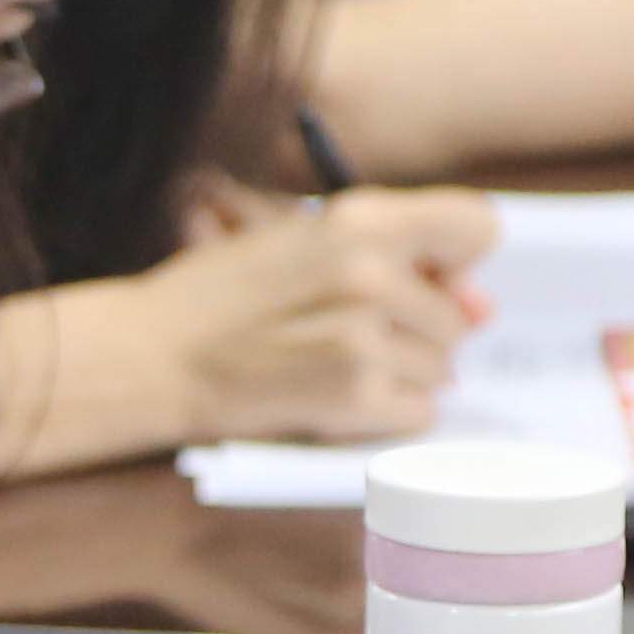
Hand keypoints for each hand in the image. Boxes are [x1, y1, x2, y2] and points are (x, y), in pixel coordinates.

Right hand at [125, 188, 499, 445]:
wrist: (153, 354)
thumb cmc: (219, 294)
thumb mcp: (300, 241)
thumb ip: (393, 258)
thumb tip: (479, 306)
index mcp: (360, 219)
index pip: (476, 225)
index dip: (460, 257)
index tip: (433, 275)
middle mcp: (372, 274)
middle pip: (457, 316)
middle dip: (419, 331)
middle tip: (347, 331)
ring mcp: (366, 339)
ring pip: (441, 368)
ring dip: (400, 375)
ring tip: (330, 363)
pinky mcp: (354, 396)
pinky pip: (419, 412)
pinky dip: (387, 414)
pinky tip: (336, 397)